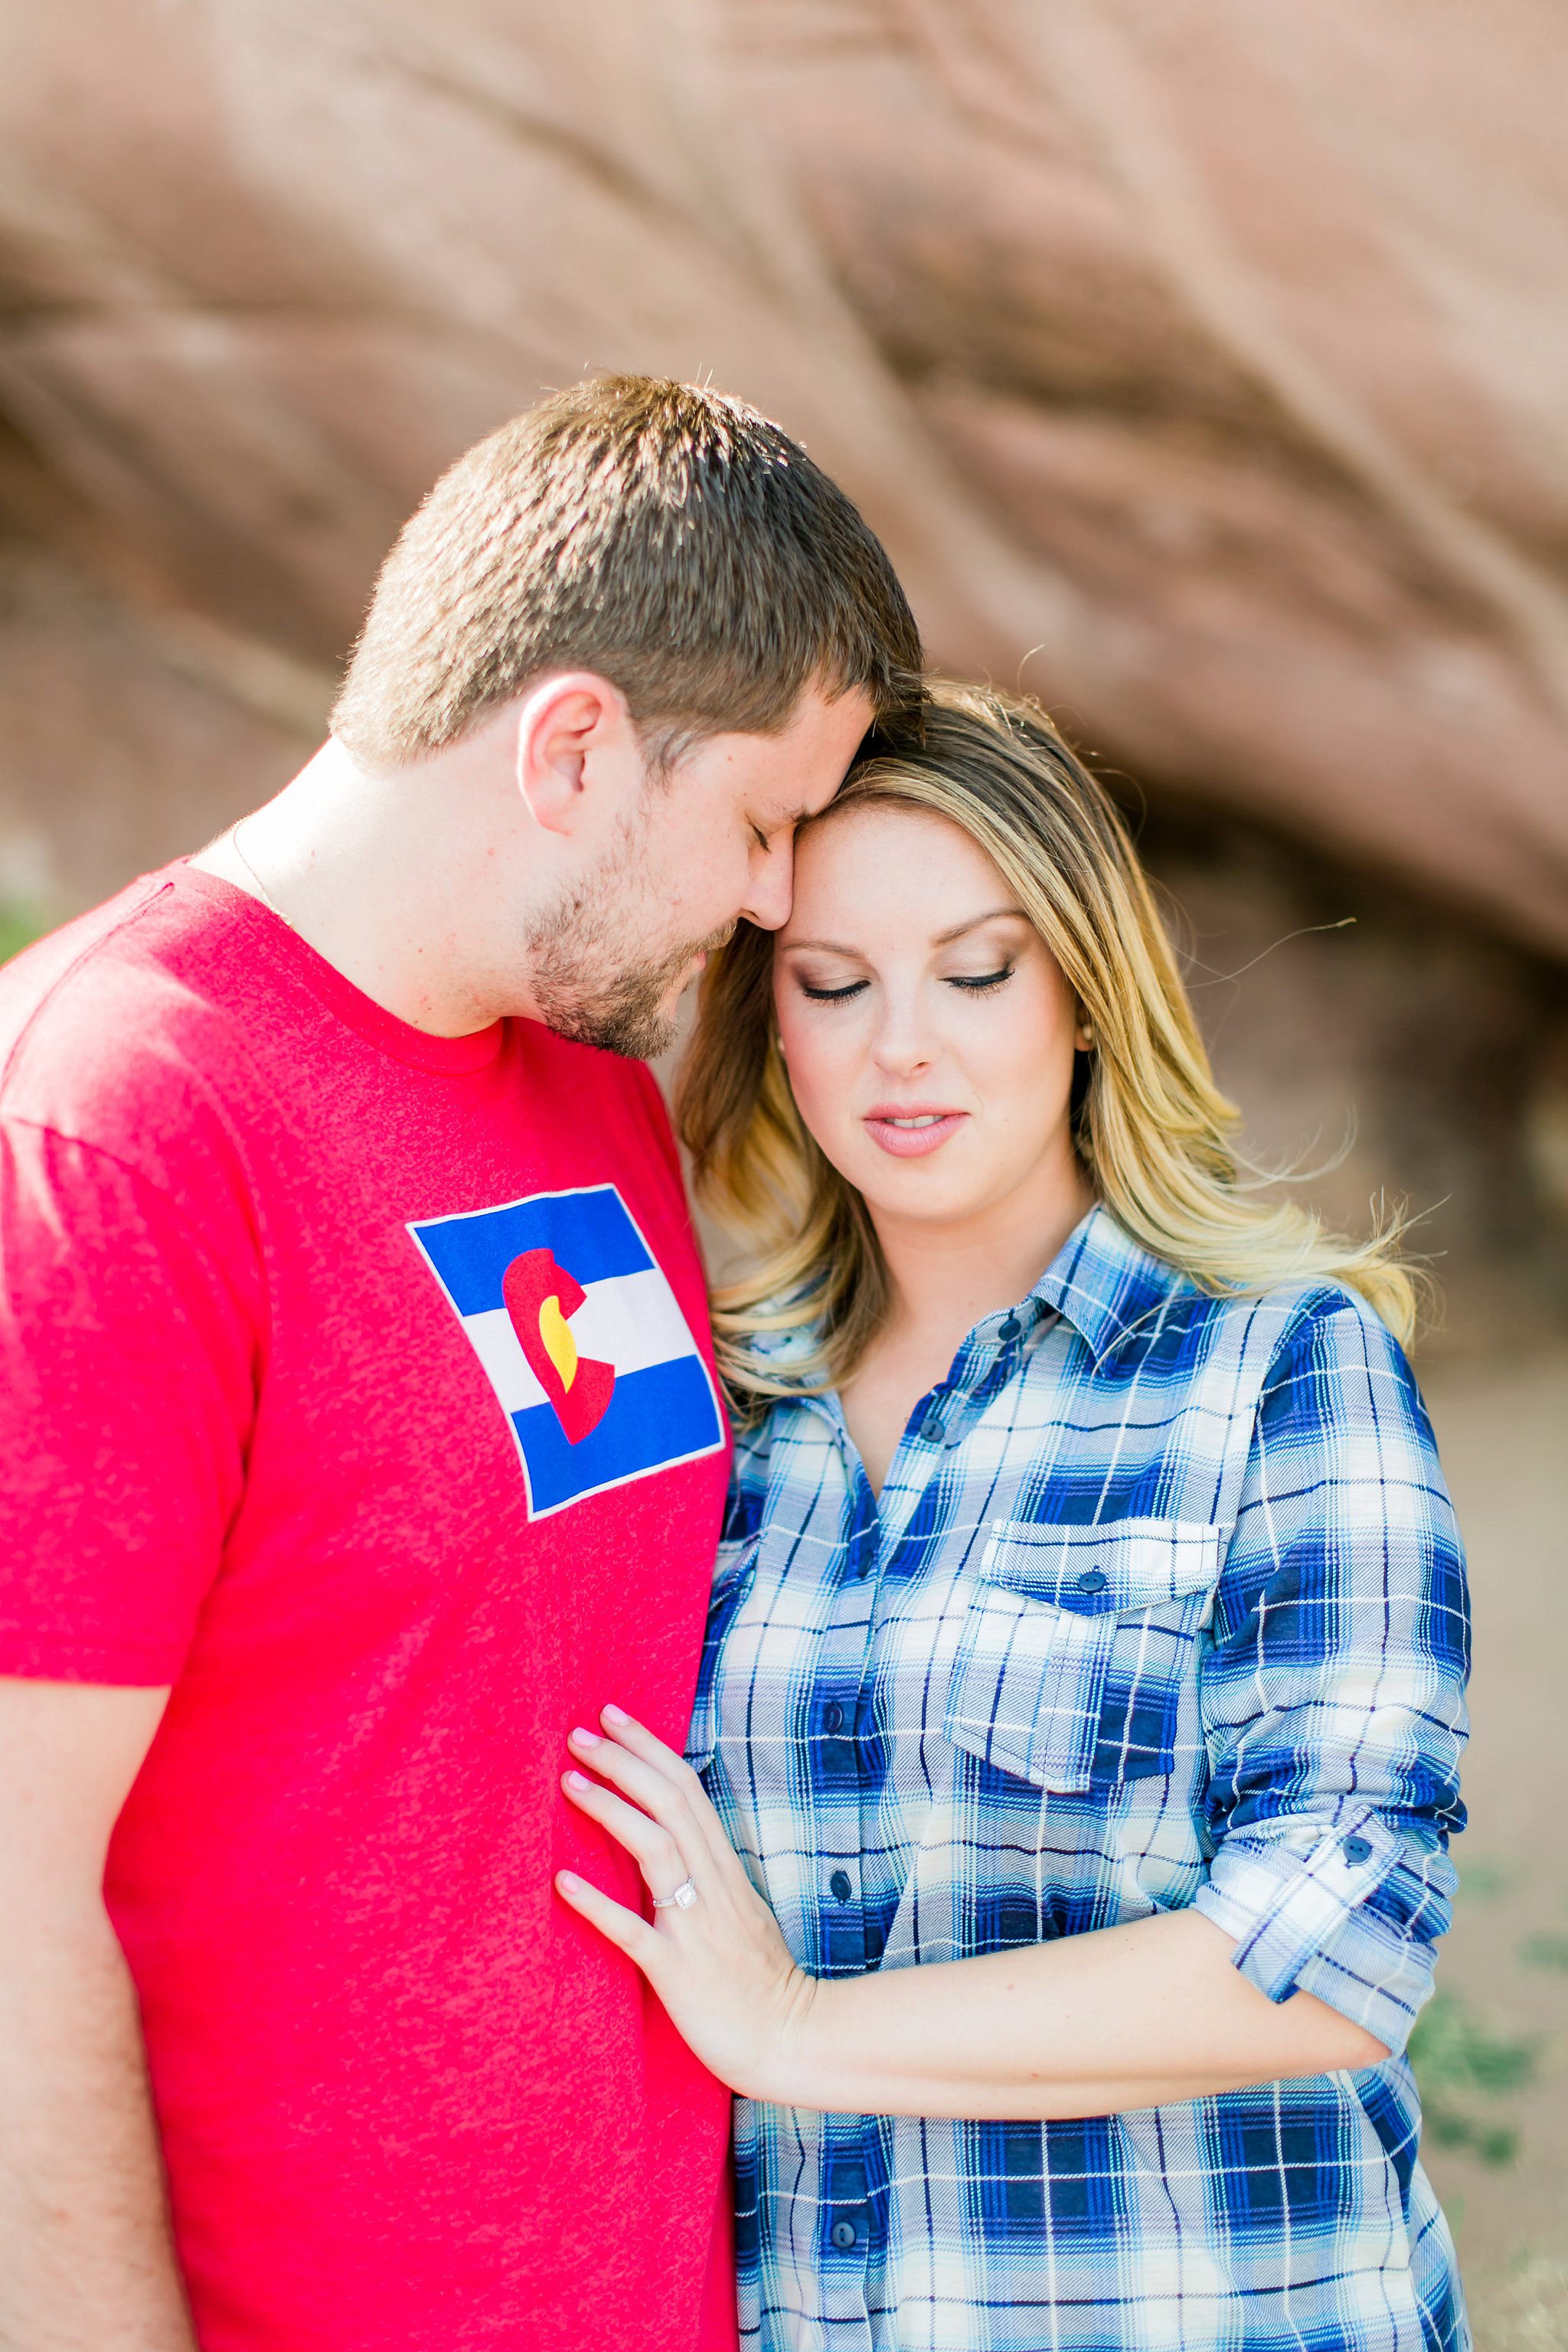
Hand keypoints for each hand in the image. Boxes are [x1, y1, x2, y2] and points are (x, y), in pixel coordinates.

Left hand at [555, 1706, 818, 2103]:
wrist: (792, 2041)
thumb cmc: (762, 1982)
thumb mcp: (742, 1912)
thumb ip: (710, 1875)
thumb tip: (675, 1840)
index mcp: (726, 1870)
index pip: (686, 1789)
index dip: (648, 1748)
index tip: (612, 1717)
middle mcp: (712, 1887)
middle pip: (668, 1804)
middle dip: (623, 1761)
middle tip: (578, 1734)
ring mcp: (696, 1927)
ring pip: (655, 1849)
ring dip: (610, 1809)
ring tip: (569, 1783)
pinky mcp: (678, 1972)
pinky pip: (634, 1931)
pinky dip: (598, 1905)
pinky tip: (562, 1884)